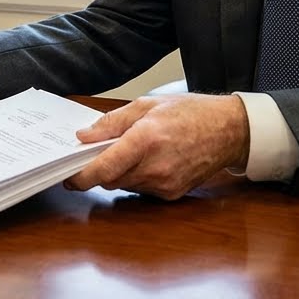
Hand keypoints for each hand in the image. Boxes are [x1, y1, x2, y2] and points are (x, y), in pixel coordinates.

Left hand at [64, 93, 249, 198]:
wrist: (229, 131)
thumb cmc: (191, 112)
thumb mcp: (147, 104)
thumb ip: (112, 122)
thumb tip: (84, 136)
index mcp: (146, 140)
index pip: (104, 168)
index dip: (82, 176)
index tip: (69, 176)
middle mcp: (155, 167)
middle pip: (110, 179)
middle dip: (100, 169)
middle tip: (98, 153)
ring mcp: (165, 184)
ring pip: (125, 185)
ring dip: (118, 173)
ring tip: (131, 150)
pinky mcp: (172, 194)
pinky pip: (142, 189)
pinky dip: (136, 178)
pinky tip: (148, 160)